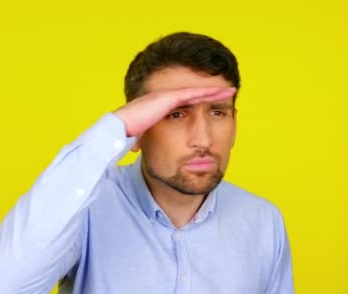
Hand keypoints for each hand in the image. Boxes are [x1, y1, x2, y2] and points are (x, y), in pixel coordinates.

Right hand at [113, 87, 235, 136]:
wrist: (118, 127)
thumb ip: (141, 138)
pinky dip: (207, 92)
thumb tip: (135, 148)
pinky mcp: (169, 97)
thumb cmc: (125, 133)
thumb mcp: (139, 136)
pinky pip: (193, 94)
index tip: (213, 101)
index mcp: (159, 106)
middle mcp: (164, 97)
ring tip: (230, 90)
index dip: (200, 100)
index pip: (185, 102)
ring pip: (196, 91)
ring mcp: (167, 95)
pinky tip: (220, 92)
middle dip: (212, 92)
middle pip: (194, 94)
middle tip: (229, 91)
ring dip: (214, 90)